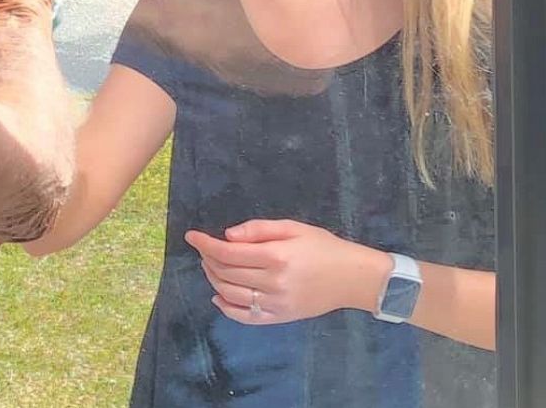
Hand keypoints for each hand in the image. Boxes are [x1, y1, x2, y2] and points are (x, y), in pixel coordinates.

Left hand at [185, 220, 390, 325]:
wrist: (354, 278)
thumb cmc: (324, 248)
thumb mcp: (293, 228)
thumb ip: (259, 229)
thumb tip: (228, 236)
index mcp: (276, 256)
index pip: (228, 252)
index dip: (205, 243)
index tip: (192, 236)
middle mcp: (273, 282)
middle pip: (226, 272)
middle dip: (208, 258)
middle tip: (204, 248)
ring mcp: (276, 304)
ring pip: (230, 294)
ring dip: (214, 279)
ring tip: (210, 266)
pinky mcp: (280, 318)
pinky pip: (246, 317)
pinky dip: (226, 308)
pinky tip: (218, 296)